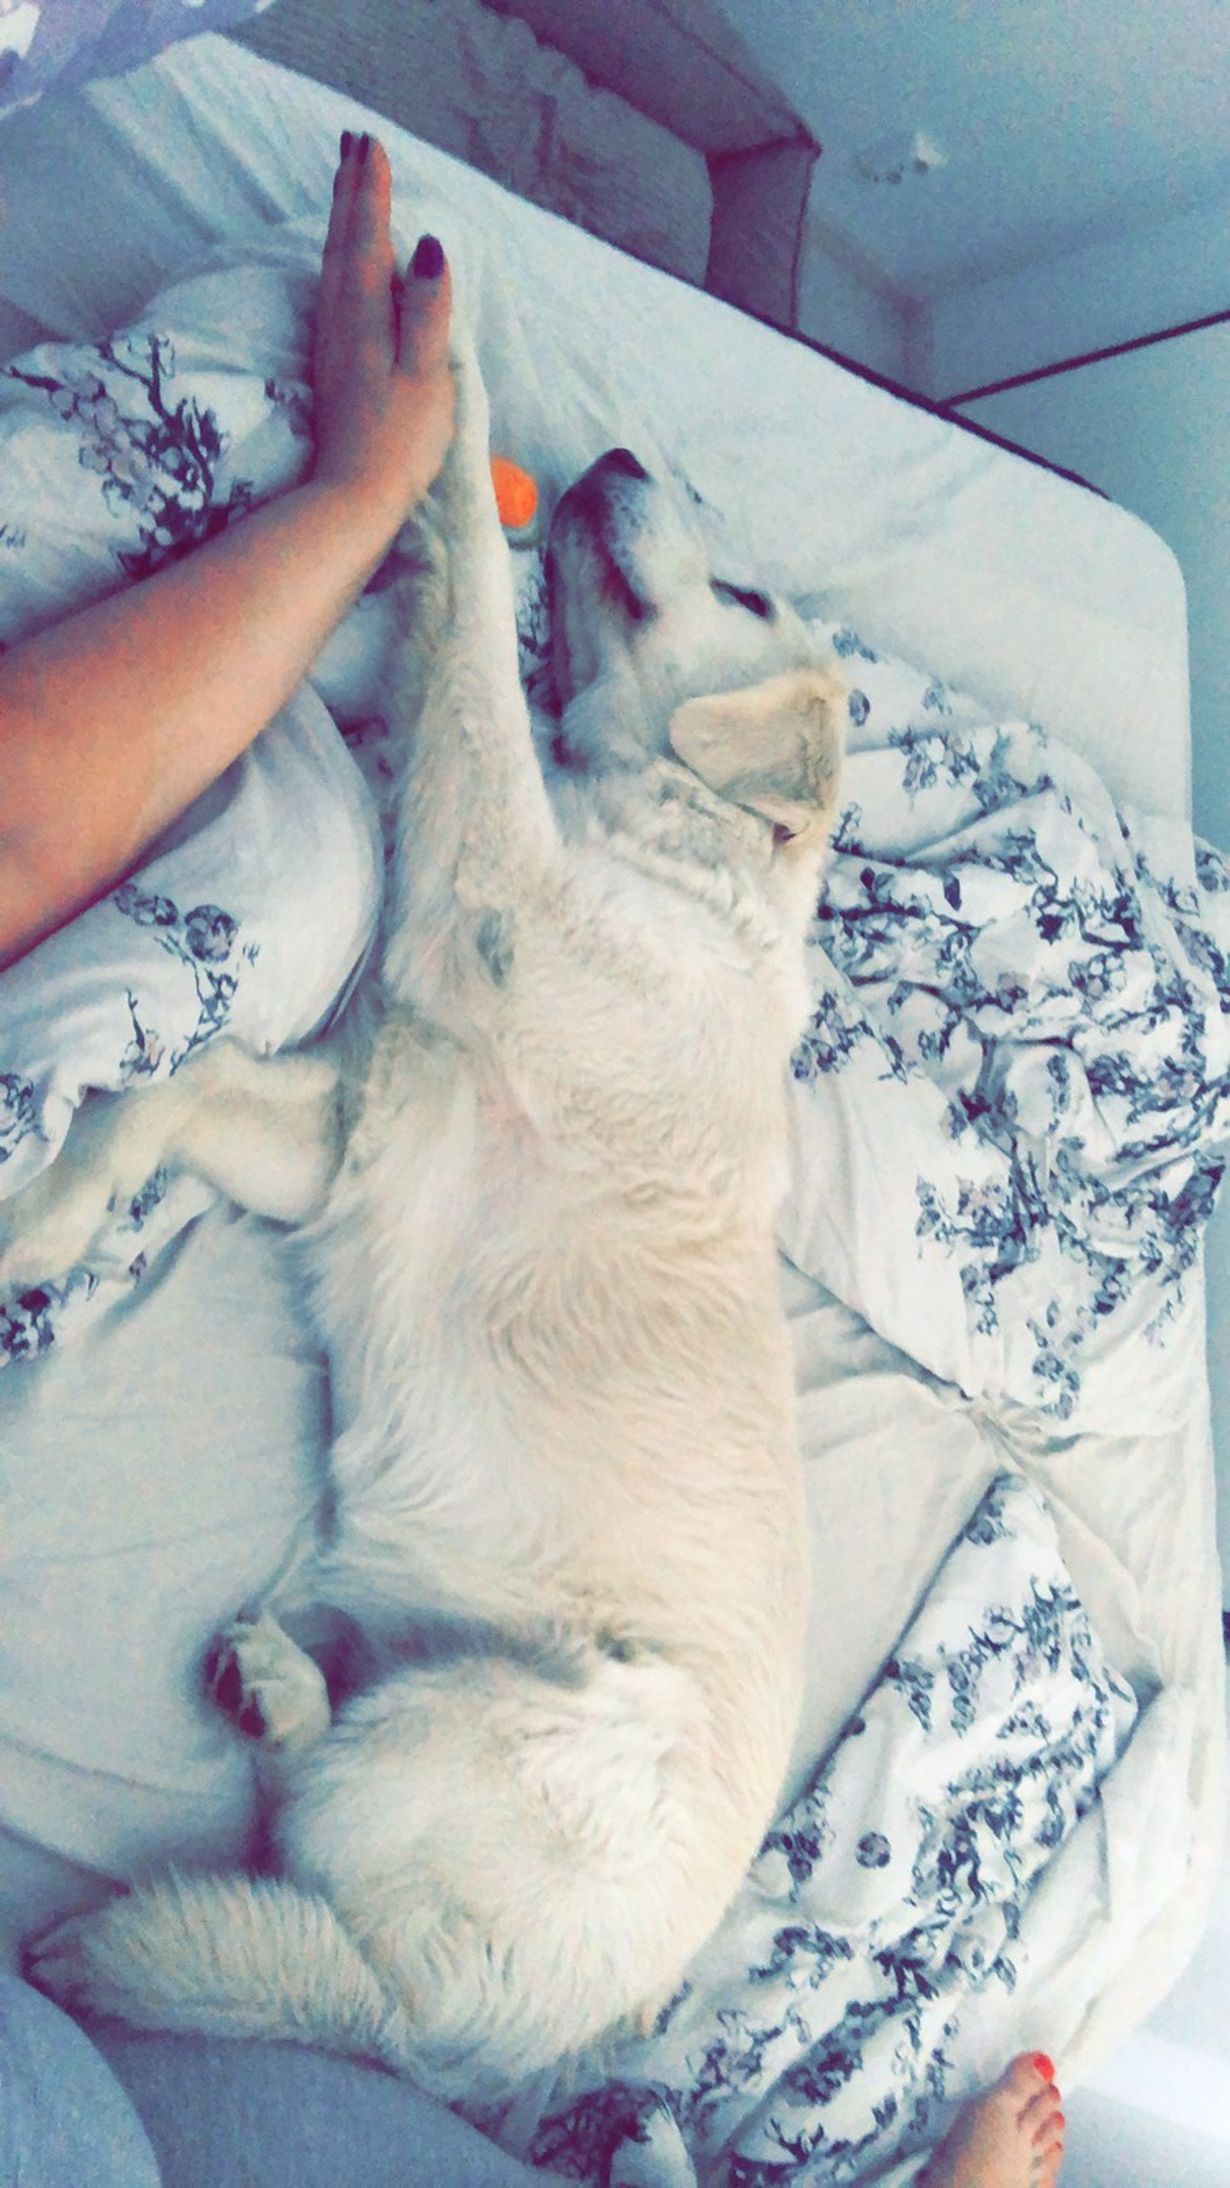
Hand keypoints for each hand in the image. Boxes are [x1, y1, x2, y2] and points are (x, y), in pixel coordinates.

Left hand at [309, 131, 455, 540]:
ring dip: (340, 218)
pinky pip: (333, 288)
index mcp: (366, 314)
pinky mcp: (332, 363)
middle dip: (350, 191)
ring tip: (346, 184)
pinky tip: (343, 260)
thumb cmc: (399, 444)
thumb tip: (430, 247)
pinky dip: (340, 257)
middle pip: (343, 240)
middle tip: (352, 144)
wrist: (350, 499)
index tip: (371, 143)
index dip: (371, 189)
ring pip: (333, 262)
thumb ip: (428, 309)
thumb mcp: (426, 375)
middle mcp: (340, 318)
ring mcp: (332, 341)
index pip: (369, 236)